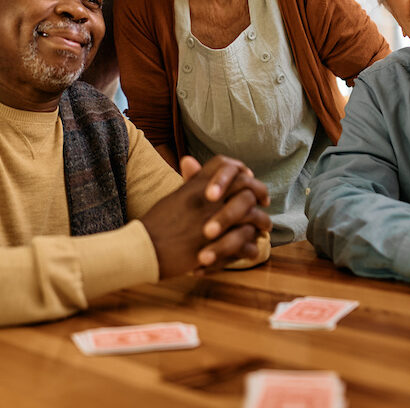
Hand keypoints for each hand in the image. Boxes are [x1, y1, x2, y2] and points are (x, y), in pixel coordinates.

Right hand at [141, 155, 271, 278]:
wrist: (144, 249)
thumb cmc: (157, 223)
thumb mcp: (174, 195)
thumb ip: (190, 181)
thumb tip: (191, 160)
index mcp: (198, 186)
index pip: (227, 166)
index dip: (241, 170)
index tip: (248, 178)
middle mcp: (209, 200)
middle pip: (247, 187)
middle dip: (260, 193)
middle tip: (264, 201)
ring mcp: (215, 222)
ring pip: (253, 217)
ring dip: (262, 222)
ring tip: (263, 228)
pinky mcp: (217, 247)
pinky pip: (247, 245)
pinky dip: (251, 247)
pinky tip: (250, 249)